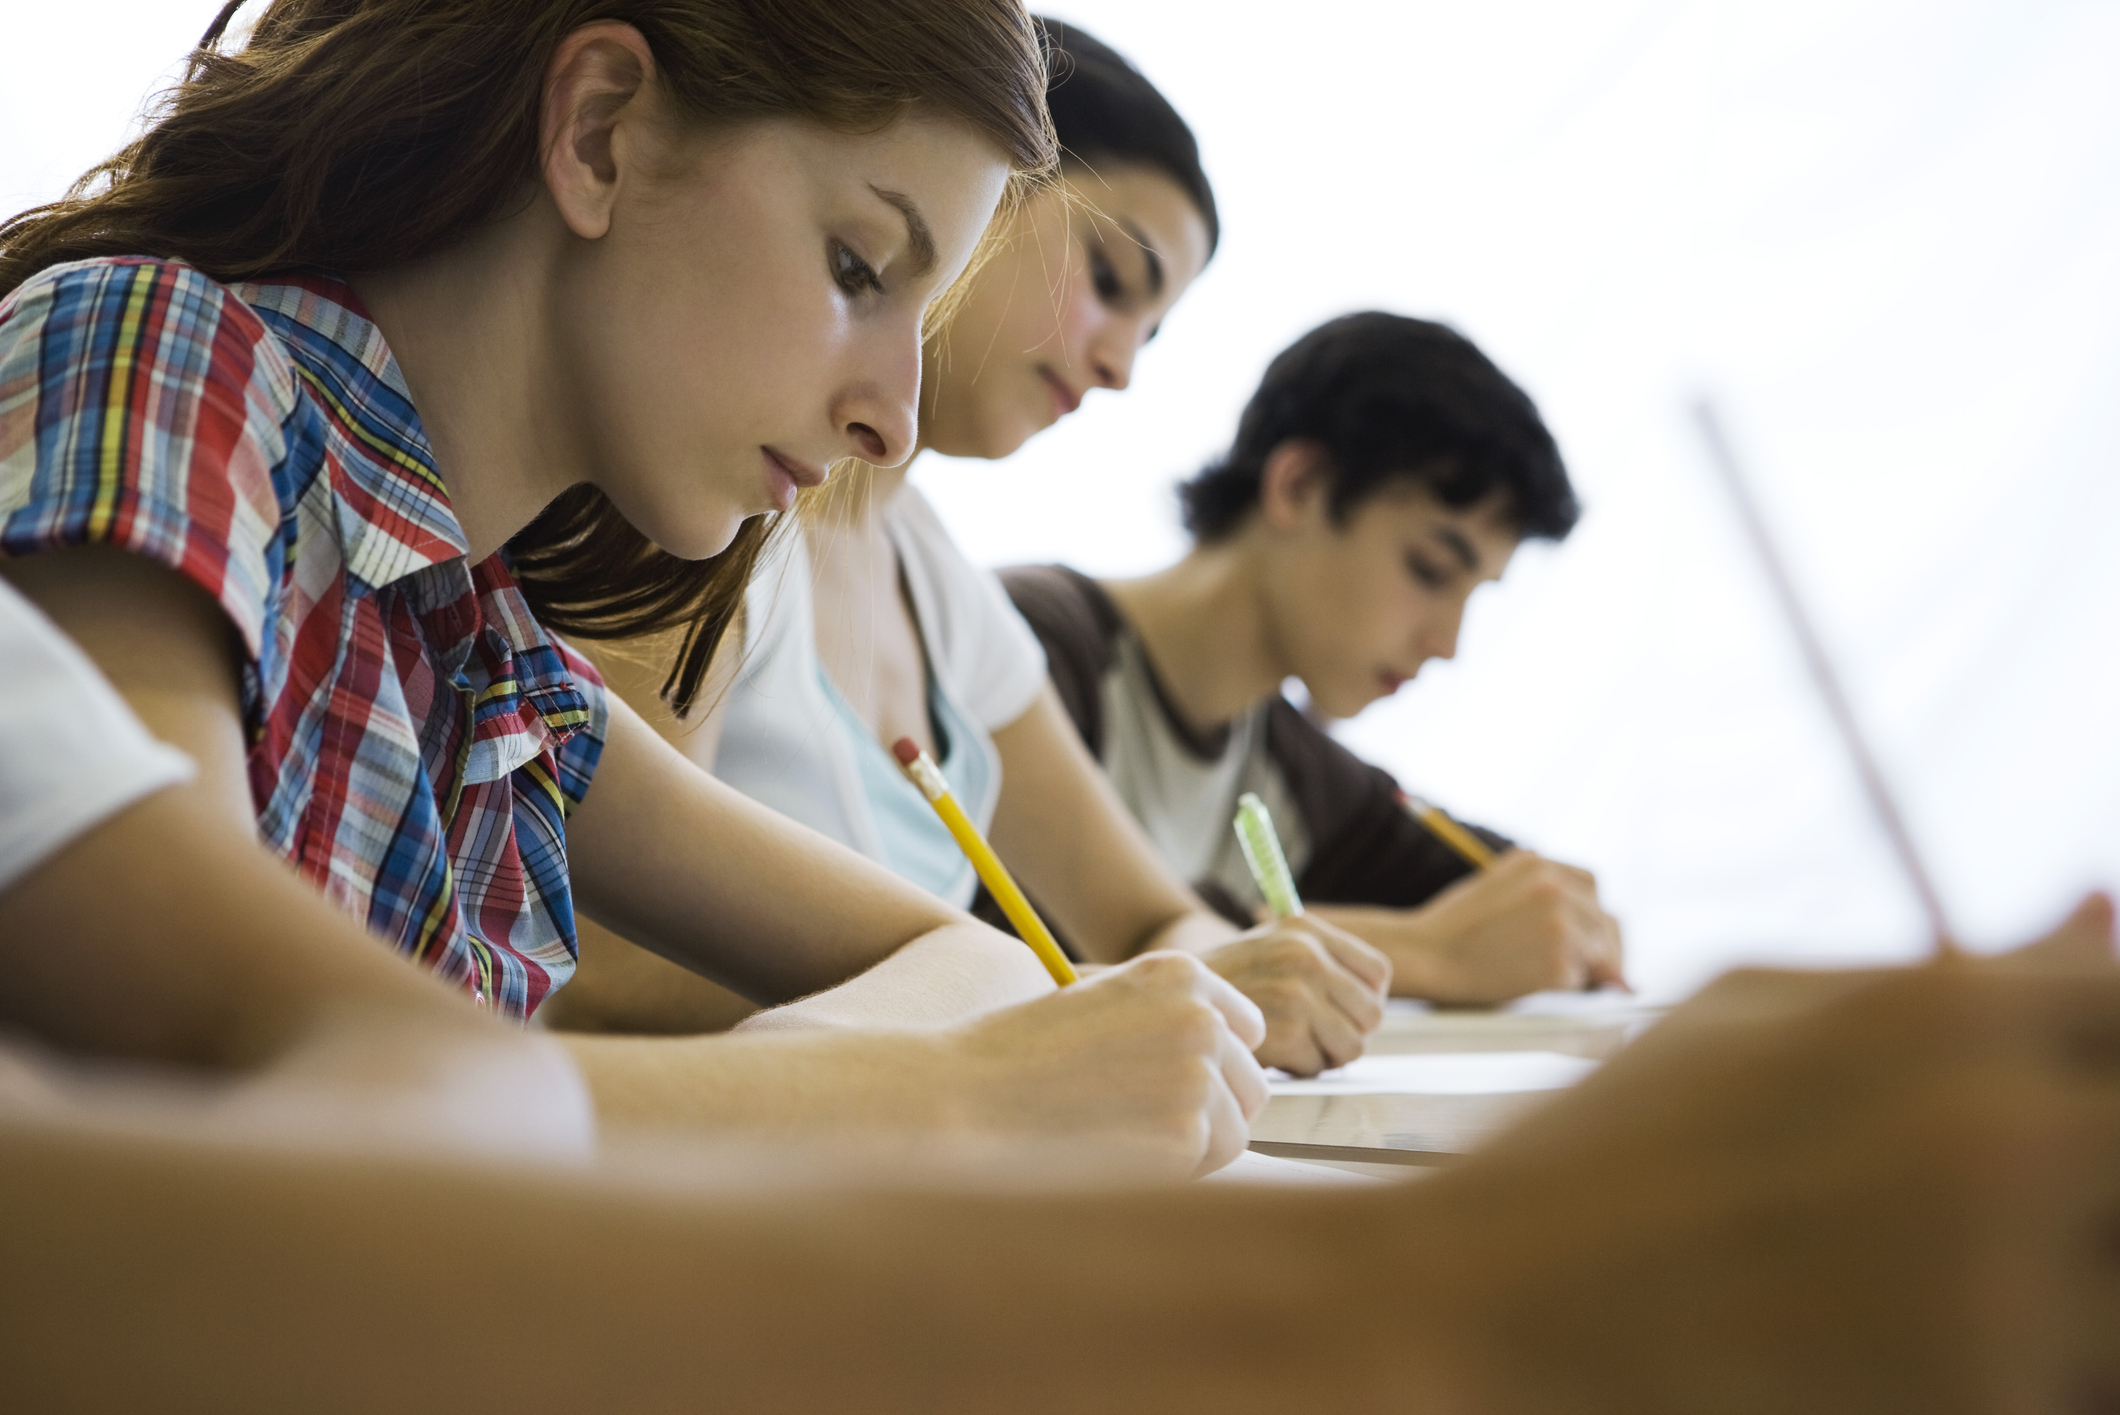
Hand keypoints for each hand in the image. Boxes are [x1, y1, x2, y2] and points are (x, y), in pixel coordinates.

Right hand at [943, 952, 1267, 1178]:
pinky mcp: (1188, 1132)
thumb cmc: (1019, 1056)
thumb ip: (1166, 1023)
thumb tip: (1221, 1070)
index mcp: (1181, 973)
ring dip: (1193, 1146)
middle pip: (1250, 1083)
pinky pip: (1207, 1166)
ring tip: (1124, 1138)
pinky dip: (1172, 1173)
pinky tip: (1117, 1155)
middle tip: (1144, 1125)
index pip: (1245, 1031)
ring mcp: (1199, 1073)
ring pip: (1235, 1130)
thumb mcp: (1103, 1004)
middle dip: (1212, 1111)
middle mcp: (1202, 1016)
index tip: (1169, 1086)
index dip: (1212, 1066)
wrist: (967, 1095)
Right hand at [1196, 916, 1389, 1076]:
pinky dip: (1295, 1068)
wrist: (1163, 1004)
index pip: (1378, 973)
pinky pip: (1319, 1066)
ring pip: (1353, 1046)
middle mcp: (1304, 955)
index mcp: (1304, 929)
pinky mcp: (1284, 1033)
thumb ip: (1320, 962)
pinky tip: (1268, 1054)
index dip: (1359, 999)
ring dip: (1323, 1054)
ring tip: (1287, 1043)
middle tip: (1308, 1034)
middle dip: (1344, 1031)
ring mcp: (1295, 993)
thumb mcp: (1269, 948)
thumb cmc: (1223, 986)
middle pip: (1371, 1013)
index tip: (1333, 1009)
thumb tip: (1374, 1002)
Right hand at [1390, 850, 1624, 1002]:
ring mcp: (1559, 926)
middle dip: (1604, 949)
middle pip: (1605, 921)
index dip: (1593, 914)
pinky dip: (1566, 989)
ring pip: (1599, 952)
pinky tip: (1537, 986)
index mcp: (1538, 864)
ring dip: (1587, 970)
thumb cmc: (1453, 926)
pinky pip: (1579, 980)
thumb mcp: (1494, 882)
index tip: (1591, 938)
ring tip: (1559, 979)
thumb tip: (1583, 915)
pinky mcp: (1558, 962)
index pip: (1592, 886)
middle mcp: (1554, 888)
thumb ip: (1536, 888)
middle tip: (1600, 974)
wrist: (1425, 954)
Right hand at [1408, 894, 2119, 1413]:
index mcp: (1948, 1013)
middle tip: (2049, 1198)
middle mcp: (2003, 1136)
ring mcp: (2004, 1289)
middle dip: (2108, 1165)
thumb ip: (1947, 975)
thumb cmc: (1610, 1150)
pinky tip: (1933, 1334)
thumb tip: (2104, 919)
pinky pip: (2085, 1372)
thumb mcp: (1754, 1014)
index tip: (2087, 1081)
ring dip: (2094, 1280)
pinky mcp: (1988, 1406)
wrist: (1489, 1303)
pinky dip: (2050, 1359)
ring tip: (2014, 1272)